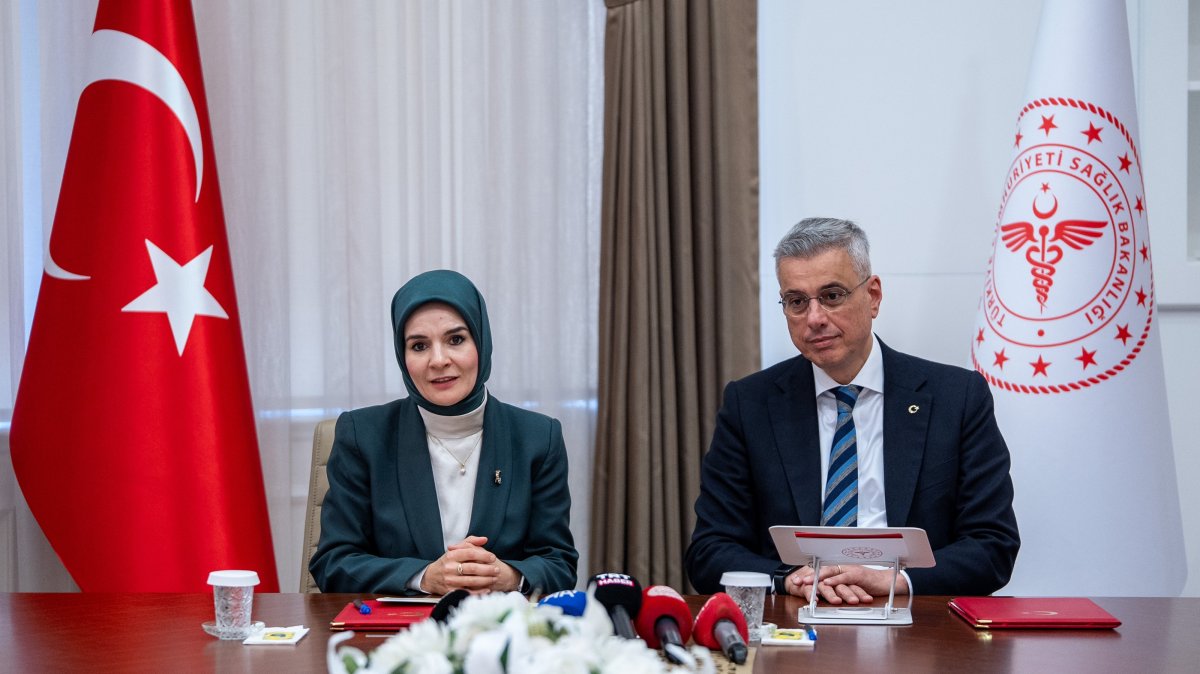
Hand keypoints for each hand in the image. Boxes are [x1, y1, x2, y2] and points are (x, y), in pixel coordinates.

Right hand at [419, 535, 520, 594]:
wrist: (431, 577)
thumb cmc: (447, 562)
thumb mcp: (455, 549)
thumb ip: (470, 542)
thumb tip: (484, 539)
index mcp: (451, 555)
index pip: (470, 553)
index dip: (483, 555)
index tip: (492, 557)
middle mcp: (450, 567)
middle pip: (472, 568)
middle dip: (487, 569)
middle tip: (497, 570)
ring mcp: (450, 580)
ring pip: (471, 581)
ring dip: (485, 580)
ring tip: (495, 578)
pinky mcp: (450, 591)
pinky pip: (467, 592)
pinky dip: (478, 592)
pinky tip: (487, 589)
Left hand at [785, 564, 908, 604]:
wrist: (887, 582)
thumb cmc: (868, 585)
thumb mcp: (849, 587)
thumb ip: (837, 588)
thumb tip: (823, 594)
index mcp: (839, 569)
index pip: (820, 570)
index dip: (807, 575)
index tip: (795, 581)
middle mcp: (843, 567)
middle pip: (822, 569)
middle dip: (808, 575)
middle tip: (796, 581)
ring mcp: (850, 570)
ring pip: (830, 571)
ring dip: (817, 577)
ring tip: (806, 582)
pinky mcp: (858, 574)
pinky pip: (844, 577)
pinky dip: (835, 580)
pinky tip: (827, 583)